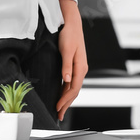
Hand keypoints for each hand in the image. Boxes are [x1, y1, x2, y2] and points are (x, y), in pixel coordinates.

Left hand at [55, 0, 86, 119]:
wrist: (72, 24)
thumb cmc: (69, 35)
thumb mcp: (66, 50)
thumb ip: (66, 66)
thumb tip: (66, 81)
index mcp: (80, 67)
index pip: (73, 89)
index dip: (65, 100)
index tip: (57, 109)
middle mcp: (81, 69)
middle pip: (74, 91)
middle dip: (66, 104)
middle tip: (59, 115)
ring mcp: (79, 67)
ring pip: (73, 88)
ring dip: (67, 99)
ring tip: (60, 109)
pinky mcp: (75, 65)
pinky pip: (71, 82)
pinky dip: (67, 91)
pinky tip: (62, 94)